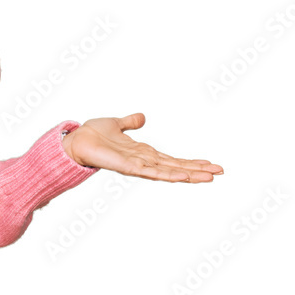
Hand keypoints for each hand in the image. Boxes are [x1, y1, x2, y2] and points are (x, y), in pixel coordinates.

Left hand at [61, 113, 222, 181]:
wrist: (75, 141)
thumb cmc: (92, 135)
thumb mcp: (116, 124)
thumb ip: (129, 122)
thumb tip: (141, 117)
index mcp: (143, 152)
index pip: (172, 159)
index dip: (191, 161)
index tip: (210, 164)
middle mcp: (143, 161)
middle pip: (176, 167)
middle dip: (198, 170)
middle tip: (220, 172)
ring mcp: (137, 165)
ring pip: (169, 172)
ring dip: (189, 174)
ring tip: (210, 177)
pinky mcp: (128, 167)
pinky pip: (151, 172)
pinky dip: (168, 175)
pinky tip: (183, 177)